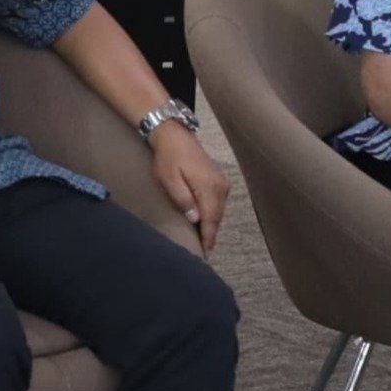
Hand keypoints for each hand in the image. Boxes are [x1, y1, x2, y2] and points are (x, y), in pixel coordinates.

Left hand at [148, 123, 227, 254]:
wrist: (175, 136)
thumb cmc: (168, 158)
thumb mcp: (169, 179)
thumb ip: (183, 199)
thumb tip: (195, 219)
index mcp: (209, 188)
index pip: (210, 220)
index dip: (208, 239)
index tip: (205, 254)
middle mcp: (220, 187)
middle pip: (217, 218)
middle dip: (210, 236)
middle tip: (203, 253)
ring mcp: (222, 183)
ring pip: (218, 212)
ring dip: (211, 226)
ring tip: (203, 243)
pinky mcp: (219, 181)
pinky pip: (217, 204)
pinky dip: (212, 215)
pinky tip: (204, 223)